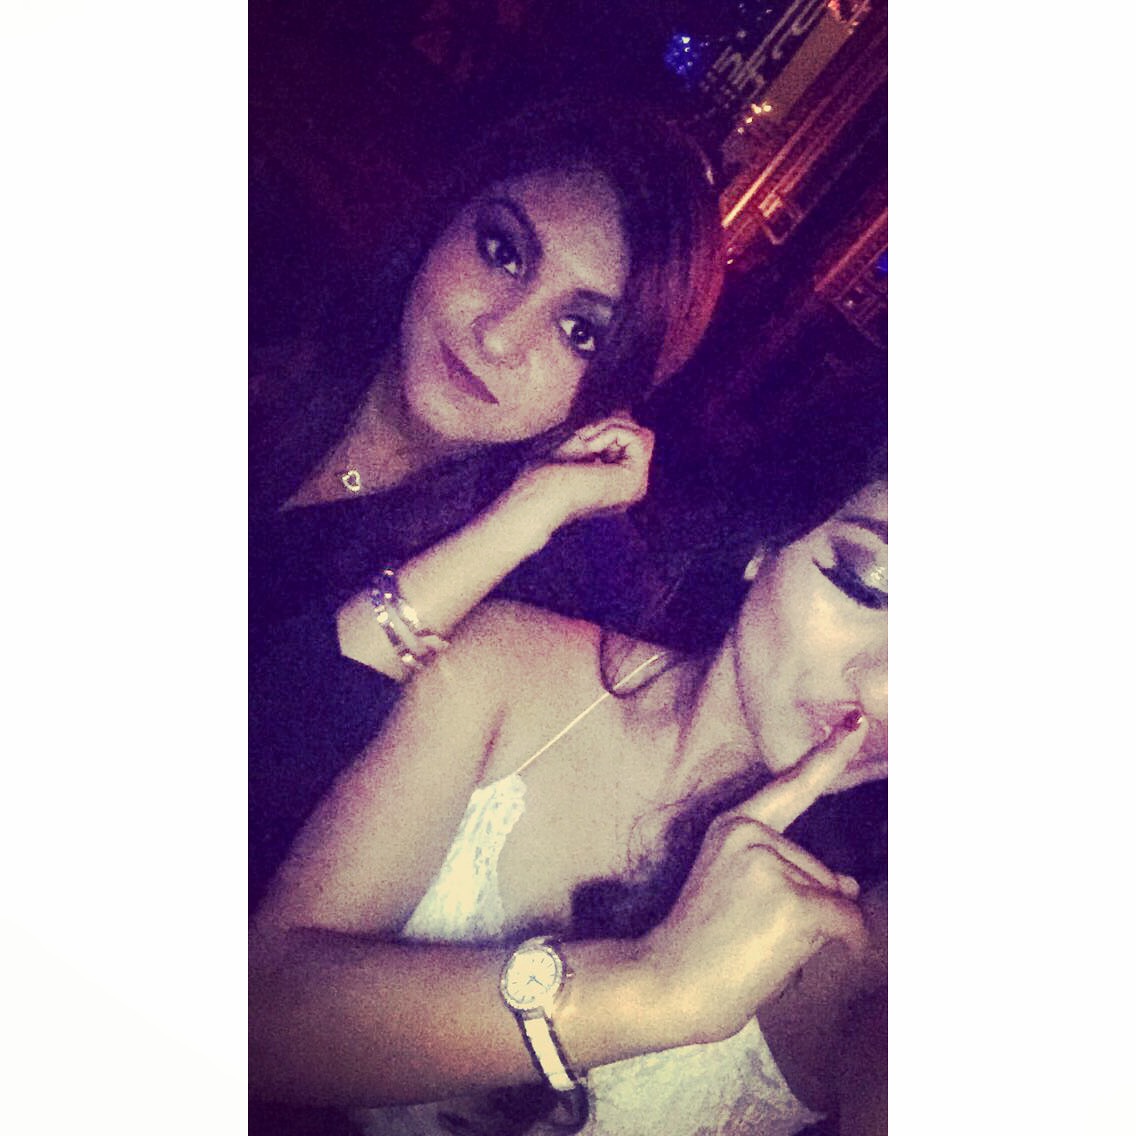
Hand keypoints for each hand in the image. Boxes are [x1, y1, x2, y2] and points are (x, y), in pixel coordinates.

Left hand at [507, 417, 654, 530]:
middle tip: (582, 440)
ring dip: (608, 429)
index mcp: (618, 483)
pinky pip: (636, 438)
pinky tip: (590, 449)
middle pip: (639, 434)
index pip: (630, 439)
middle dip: (610, 426)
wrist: (538, 495)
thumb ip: (606, 432)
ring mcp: (636, 486)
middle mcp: (632, 487)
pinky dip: (610, 434)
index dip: (607, 429)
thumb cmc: (548, 473)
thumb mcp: (581, 444)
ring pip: (641, 434)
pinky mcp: (635, 480)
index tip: (581, 441)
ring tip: (584, 445)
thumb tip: (626, 412)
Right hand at [639, 718, 870, 1044]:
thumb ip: (790, 875)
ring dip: (813, 933)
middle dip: (807, 911)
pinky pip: (846, 921)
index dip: (828, 754)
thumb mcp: (738, 893)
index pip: (790, 787)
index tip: (856, 722)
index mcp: (732, 827)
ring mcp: (771, 865)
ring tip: (758, 948)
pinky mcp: (792, 901)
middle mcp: (751, 835)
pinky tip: (796, 956)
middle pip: (821, 873)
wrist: (666, 984)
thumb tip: (848, 885)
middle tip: (753, 937)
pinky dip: (843, 944)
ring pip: (833, 899)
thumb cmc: (701, 948)